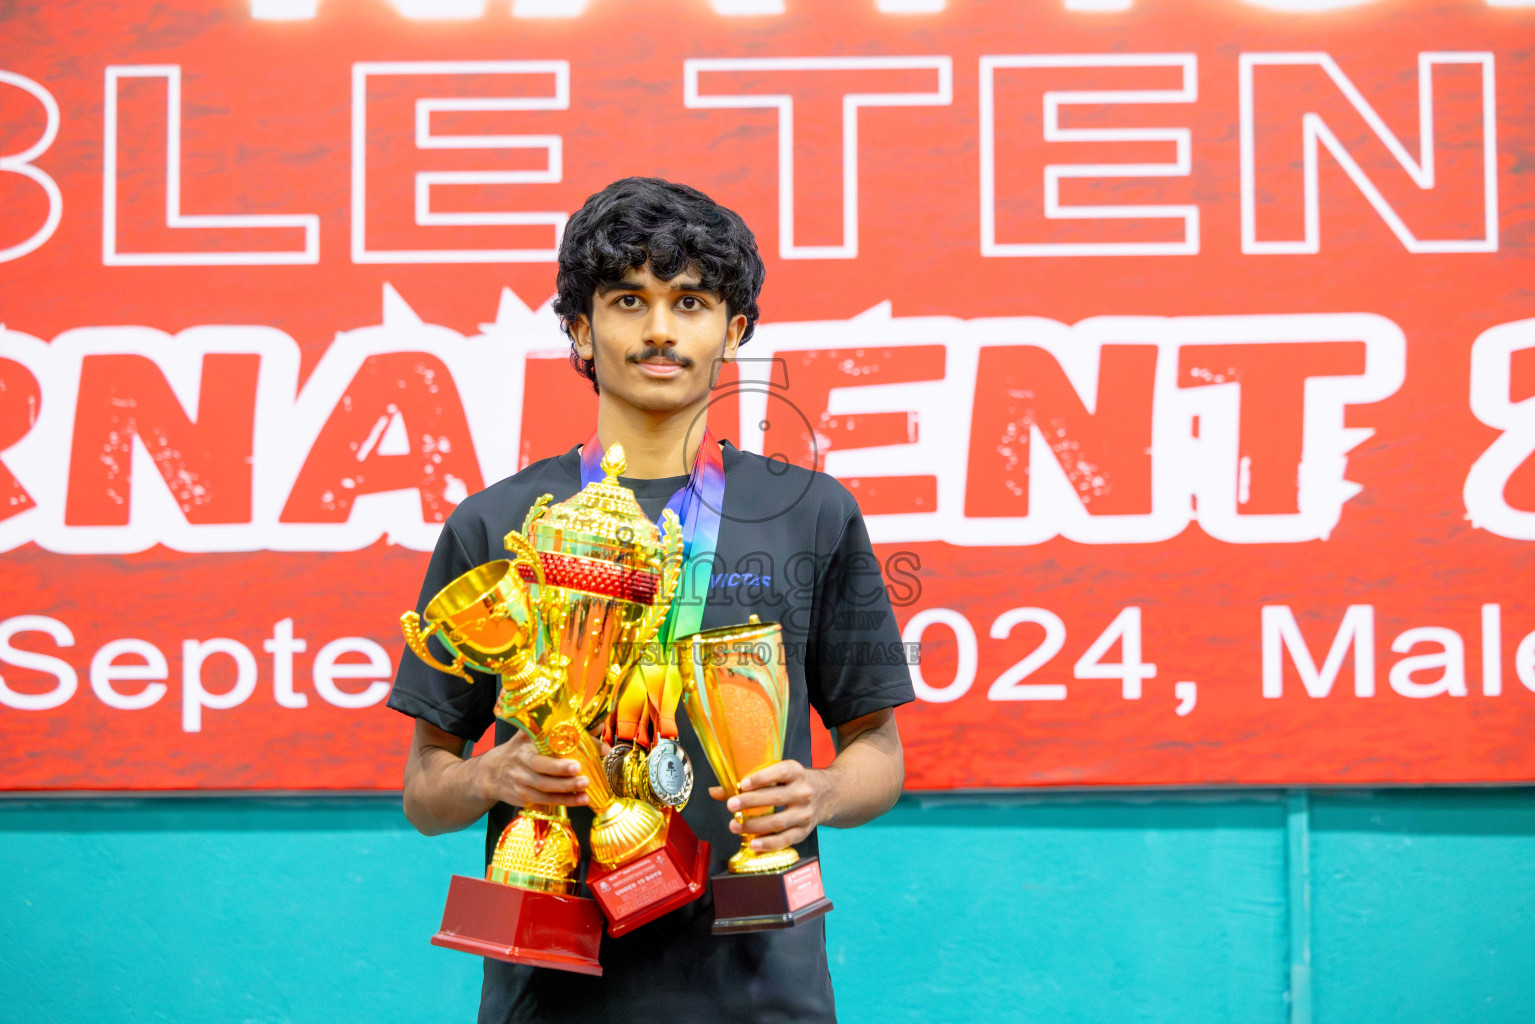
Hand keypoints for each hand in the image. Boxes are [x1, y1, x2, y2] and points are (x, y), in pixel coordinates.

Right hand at [471, 730, 588, 807]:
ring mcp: (521, 784)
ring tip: (585, 792)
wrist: (489, 774)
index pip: (542, 751)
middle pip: (542, 773)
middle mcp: (521, 766)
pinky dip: (563, 802)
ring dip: (567, 793)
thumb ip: (560, 730)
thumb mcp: (529, 735)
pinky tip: (579, 800)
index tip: (575, 761)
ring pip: (545, 791)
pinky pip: (545, 802)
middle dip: (562, 775)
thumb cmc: (517, 750)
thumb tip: (595, 726)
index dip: (557, 757)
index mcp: (524, 747)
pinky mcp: (523, 799)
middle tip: (583, 776)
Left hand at [709, 759, 828, 852]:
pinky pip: (786, 839)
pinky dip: (769, 843)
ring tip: (734, 825)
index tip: (742, 784)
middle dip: (751, 803)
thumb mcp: (779, 774)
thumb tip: (715, 791)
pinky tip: (754, 843)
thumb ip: (748, 782)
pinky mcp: (805, 830)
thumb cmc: (795, 782)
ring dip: (754, 825)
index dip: (761, 778)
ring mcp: (805, 813)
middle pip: (776, 798)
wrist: (830, 794)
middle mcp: (803, 792)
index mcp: (796, 772)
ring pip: (779, 821)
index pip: (779, 772)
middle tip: (731, 805)